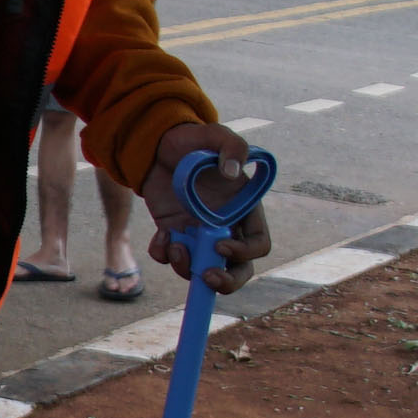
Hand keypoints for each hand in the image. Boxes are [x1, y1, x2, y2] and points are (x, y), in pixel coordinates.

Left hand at [140, 121, 272, 291]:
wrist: (158, 145)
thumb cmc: (194, 140)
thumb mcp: (215, 135)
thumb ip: (233, 147)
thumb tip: (233, 172)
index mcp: (245, 209)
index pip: (258, 244)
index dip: (244, 252)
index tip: (219, 244)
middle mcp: (226, 228)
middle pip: (238, 269)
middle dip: (226, 282)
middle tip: (207, 276)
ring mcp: (199, 235)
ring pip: (202, 270)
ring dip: (187, 268)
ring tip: (173, 245)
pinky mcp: (174, 234)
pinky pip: (171, 258)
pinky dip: (163, 255)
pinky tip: (160, 236)